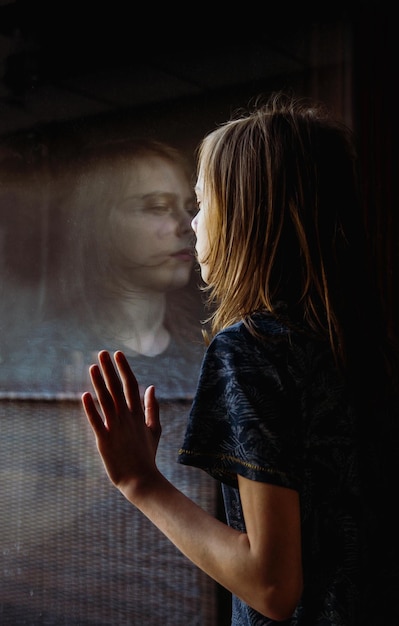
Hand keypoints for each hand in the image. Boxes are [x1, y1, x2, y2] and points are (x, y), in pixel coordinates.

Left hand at [81, 350, 160, 497]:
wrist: (141, 480)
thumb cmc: (146, 455)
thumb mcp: (154, 429)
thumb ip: (153, 407)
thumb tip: (152, 387)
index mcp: (138, 414)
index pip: (131, 385)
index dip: (124, 368)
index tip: (118, 354)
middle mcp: (127, 417)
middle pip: (117, 388)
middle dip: (110, 369)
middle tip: (102, 353)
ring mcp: (115, 428)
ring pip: (106, 400)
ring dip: (99, 383)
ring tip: (92, 367)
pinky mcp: (104, 440)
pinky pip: (96, 421)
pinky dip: (90, 408)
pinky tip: (84, 395)